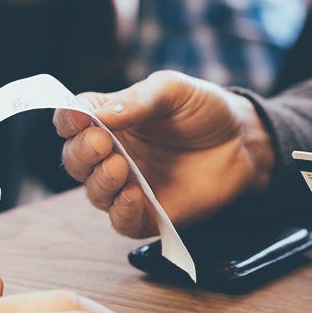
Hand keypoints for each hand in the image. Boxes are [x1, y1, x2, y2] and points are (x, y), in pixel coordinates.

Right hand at [53, 71, 274, 237]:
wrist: (244, 141)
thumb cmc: (204, 110)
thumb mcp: (172, 91)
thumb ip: (136, 101)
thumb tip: (97, 114)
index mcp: (109, 119)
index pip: (72, 121)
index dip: (68, 119)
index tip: (76, 117)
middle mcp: (112, 153)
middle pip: (76, 159)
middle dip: (81, 152)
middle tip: (101, 142)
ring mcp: (128, 185)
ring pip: (95, 192)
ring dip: (100, 181)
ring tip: (119, 167)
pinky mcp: (149, 214)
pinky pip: (122, 221)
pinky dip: (121, 211)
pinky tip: (132, 196)